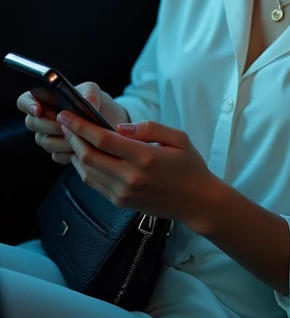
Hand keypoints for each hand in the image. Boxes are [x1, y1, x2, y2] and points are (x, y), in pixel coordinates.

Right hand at [16, 83, 128, 164]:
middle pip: (32, 123)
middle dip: (50, 125)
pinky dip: (70, 152)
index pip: (24, 101)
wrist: (108, 120)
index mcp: (44, 100)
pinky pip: (57, 155)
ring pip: (46, 141)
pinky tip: (83, 147)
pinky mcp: (58, 153)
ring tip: (81, 136)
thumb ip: (89, 92)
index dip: (28, 105)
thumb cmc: (95, 101)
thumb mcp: (93, 91)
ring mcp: (47, 137)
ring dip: (63, 139)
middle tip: (66, 125)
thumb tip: (88, 102)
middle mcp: (41, 119)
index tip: (38, 110)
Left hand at [56, 113, 218, 223]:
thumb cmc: (190, 167)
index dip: (81, 126)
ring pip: (87, 171)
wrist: (196, 202)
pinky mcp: (120, 202)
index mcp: (145, 158)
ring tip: (72, 136)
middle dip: (73, 136)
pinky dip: (84, 168)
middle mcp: (130, 177)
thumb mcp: (179, 138)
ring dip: (75, 152)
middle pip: (89, 155)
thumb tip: (121, 128)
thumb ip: (149, 128)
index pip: (103, 139)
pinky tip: (84, 155)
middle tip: (65, 122)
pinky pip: (94, 183)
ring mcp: (123, 192)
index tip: (67, 115)